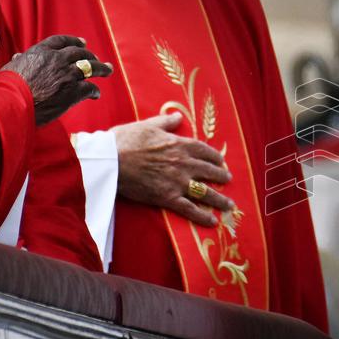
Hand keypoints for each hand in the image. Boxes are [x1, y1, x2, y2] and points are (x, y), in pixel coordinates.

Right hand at [2, 35, 112, 125]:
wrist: (14, 103)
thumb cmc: (7, 87)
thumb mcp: (10, 68)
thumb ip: (20, 62)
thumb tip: (19, 57)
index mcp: (41, 52)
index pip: (61, 41)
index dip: (73, 41)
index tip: (82, 42)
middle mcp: (57, 60)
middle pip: (80, 53)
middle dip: (90, 54)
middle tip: (96, 57)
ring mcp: (67, 75)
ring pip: (91, 67)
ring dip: (102, 68)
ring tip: (108, 69)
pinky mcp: (73, 91)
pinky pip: (89, 88)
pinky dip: (94, 91)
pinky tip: (96, 94)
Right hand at [111, 113, 233, 226]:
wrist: (109, 160)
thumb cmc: (125, 140)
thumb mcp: (148, 125)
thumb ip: (166, 122)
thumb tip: (178, 116)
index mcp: (180, 144)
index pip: (205, 151)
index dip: (215, 157)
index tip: (221, 161)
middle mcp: (184, 163)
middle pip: (209, 171)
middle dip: (221, 176)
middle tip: (228, 179)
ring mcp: (177, 182)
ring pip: (205, 192)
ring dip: (219, 199)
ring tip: (229, 205)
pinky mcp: (167, 197)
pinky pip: (189, 209)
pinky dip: (202, 216)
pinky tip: (212, 221)